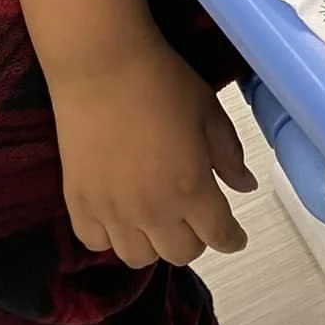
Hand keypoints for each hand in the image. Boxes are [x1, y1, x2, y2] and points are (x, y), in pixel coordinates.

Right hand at [50, 33, 256, 268]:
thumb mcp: (209, 112)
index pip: (218, 235)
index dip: (232, 239)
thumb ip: (229, 155)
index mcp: (190, 188)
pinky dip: (111, 236)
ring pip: (138, 257)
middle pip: (180, 254)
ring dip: (154, 243)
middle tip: (195, 215)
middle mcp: (152, 212)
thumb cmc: (163, 82)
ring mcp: (111, 212)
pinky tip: (118, 214)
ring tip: (157, 217)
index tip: (236, 237)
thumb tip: (245, 187)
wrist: (103, 66)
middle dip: (196, 239)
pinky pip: (96, 243)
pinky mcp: (78, 204)